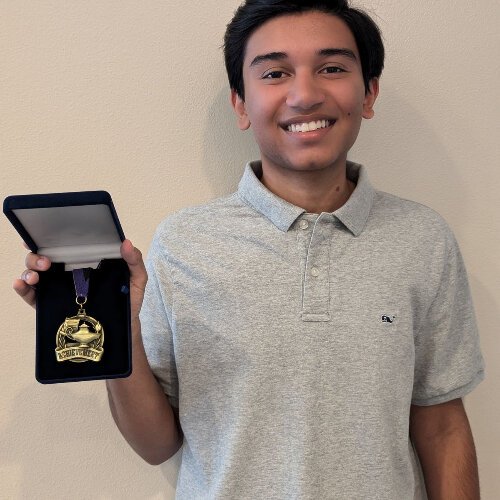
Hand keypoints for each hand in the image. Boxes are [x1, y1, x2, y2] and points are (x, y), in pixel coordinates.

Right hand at [13, 240, 147, 319]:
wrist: (122, 328)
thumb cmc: (128, 299)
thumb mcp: (137, 279)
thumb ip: (134, 260)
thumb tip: (125, 242)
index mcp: (85, 261)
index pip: (64, 245)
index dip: (49, 237)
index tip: (42, 233)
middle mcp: (67, 272)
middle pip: (44, 257)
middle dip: (37, 255)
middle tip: (46, 262)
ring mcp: (57, 288)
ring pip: (34, 273)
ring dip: (29, 270)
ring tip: (35, 277)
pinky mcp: (49, 304)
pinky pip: (31, 295)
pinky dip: (22, 288)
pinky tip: (22, 285)